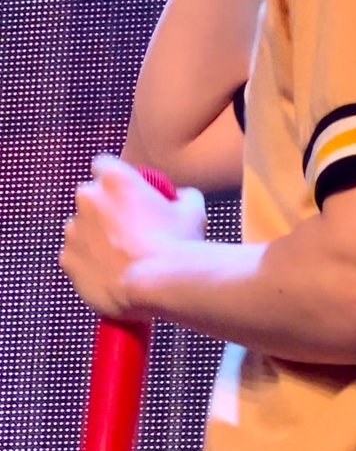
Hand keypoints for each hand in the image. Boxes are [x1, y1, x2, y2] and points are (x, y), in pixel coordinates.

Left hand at [60, 154, 206, 319]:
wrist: (157, 286)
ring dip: (93, 235)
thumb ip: (183, 195)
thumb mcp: (192, 210)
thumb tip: (181, 196)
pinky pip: (74, 256)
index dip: (113, 176)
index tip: (124, 191)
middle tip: (126, 226)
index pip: (103, 163)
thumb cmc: (176, 244)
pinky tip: (110, 273)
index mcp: (115, 179)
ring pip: (80, 227)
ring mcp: (74, 230)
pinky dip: (87, 262)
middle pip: (89, 196)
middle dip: (102, 207)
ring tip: (119, 256)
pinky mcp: (67, 260)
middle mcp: (89, 199)